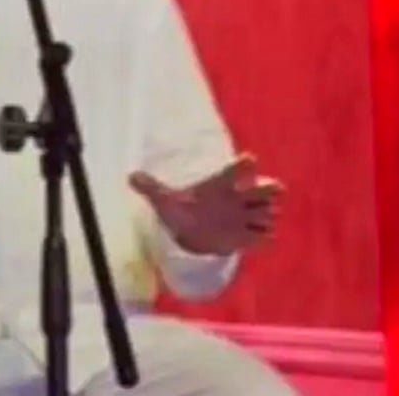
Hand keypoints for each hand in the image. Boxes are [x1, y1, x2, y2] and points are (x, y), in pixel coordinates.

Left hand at [128, 154, 283, 255]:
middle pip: (265, 187)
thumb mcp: (164, 201)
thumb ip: (150, 188)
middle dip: (268, 189)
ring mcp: (245, 218)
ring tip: (249, 221)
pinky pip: (265, 235)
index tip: (249, 160)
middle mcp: (238, 199)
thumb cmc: (180, 210)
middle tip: (265, 192)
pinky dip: (261, 237)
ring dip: (264, 215)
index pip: (240, 169)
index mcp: (221, 184)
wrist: (189, 234)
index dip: (246, 165)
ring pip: (268, 211)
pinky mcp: (247, 236)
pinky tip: (249, 238)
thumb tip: (130, 176)